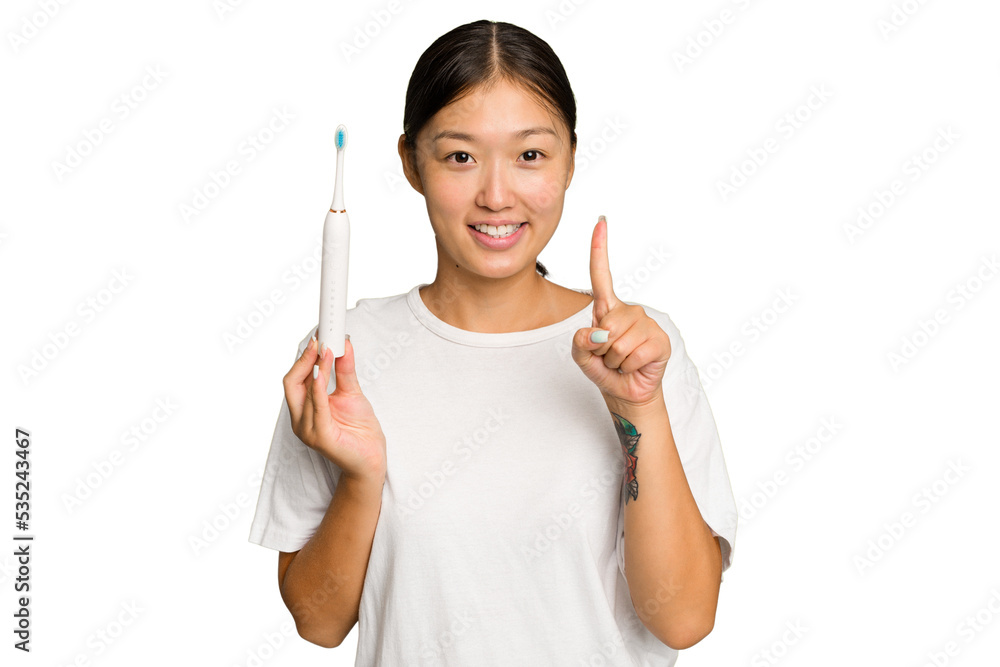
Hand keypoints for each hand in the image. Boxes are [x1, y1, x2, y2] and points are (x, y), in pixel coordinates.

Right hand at [283, 336, 386, 482]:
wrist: (372, 458)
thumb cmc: (359, 429)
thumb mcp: (352, 393)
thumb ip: (345, 370)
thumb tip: (343, 344)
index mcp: (304, 408)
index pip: (295, 378)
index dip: (304, 357)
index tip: (319, 337)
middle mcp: (300, 420)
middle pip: (291, 383)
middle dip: (305, 359)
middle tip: (320, 340)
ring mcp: (307, 430)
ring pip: (303, 392)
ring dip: (316, 368)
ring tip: (328, 350)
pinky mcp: (320, 437)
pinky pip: (316, 408)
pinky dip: (318, 388)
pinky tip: (323, 373)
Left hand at [571, 216, 671, 407]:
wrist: (626, 392)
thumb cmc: (604, 369)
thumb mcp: (581, 357)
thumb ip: (579, 343)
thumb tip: (597, 333)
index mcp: (607, 308)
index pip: (601, 274)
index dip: (600, 248)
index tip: (601, 222)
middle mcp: (628, 311)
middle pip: (606, 325)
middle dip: (601, 348)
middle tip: (609, 356)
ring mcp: (645, 323)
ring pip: (618, 342)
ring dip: (615, 359)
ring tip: (621, 361)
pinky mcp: (659, 340)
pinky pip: (635, 353)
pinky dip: (629, 366)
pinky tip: (634, 365)